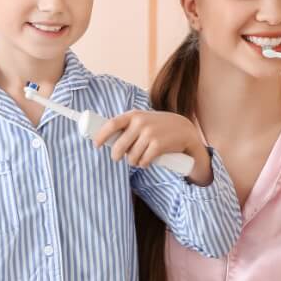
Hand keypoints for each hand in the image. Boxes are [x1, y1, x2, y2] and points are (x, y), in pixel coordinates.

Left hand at [93, 110, 211, 184]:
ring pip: (131, 157)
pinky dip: (144, 165)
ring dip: (133, 161)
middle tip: (117, 158)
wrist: (184, 130)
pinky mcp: (158, 146)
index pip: (112, 124)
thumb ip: (128, 126)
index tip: (96, 144)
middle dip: (116, 155)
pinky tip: (147, 161)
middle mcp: (141, 123)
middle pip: (119, 146)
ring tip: (139, 157)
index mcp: (134, 115)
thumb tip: (106, 139)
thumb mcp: (143, 120)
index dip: (101, 135)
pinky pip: (143, 162)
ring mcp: (150, 134)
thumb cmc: (158, 126)